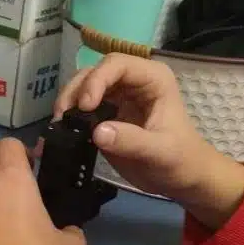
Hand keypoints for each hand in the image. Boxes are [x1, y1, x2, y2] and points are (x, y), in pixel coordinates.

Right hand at [54, 53, 243, 229]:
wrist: (182, 179)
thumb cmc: (180, 161)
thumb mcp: (159, 152)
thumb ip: (131, 141)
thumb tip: (97, 132)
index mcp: (152, 79)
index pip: (117, 64)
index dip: (96, 80)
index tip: (85, 107)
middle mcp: (133, 82)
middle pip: (94, 72)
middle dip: (76, 90)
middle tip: (63, 116)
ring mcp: (118, 98)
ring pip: (84, 86)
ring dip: (69, 101)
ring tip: (61, 123)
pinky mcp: (106, 115)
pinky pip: (82, 107)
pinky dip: (70, 116)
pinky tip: (62, 130)